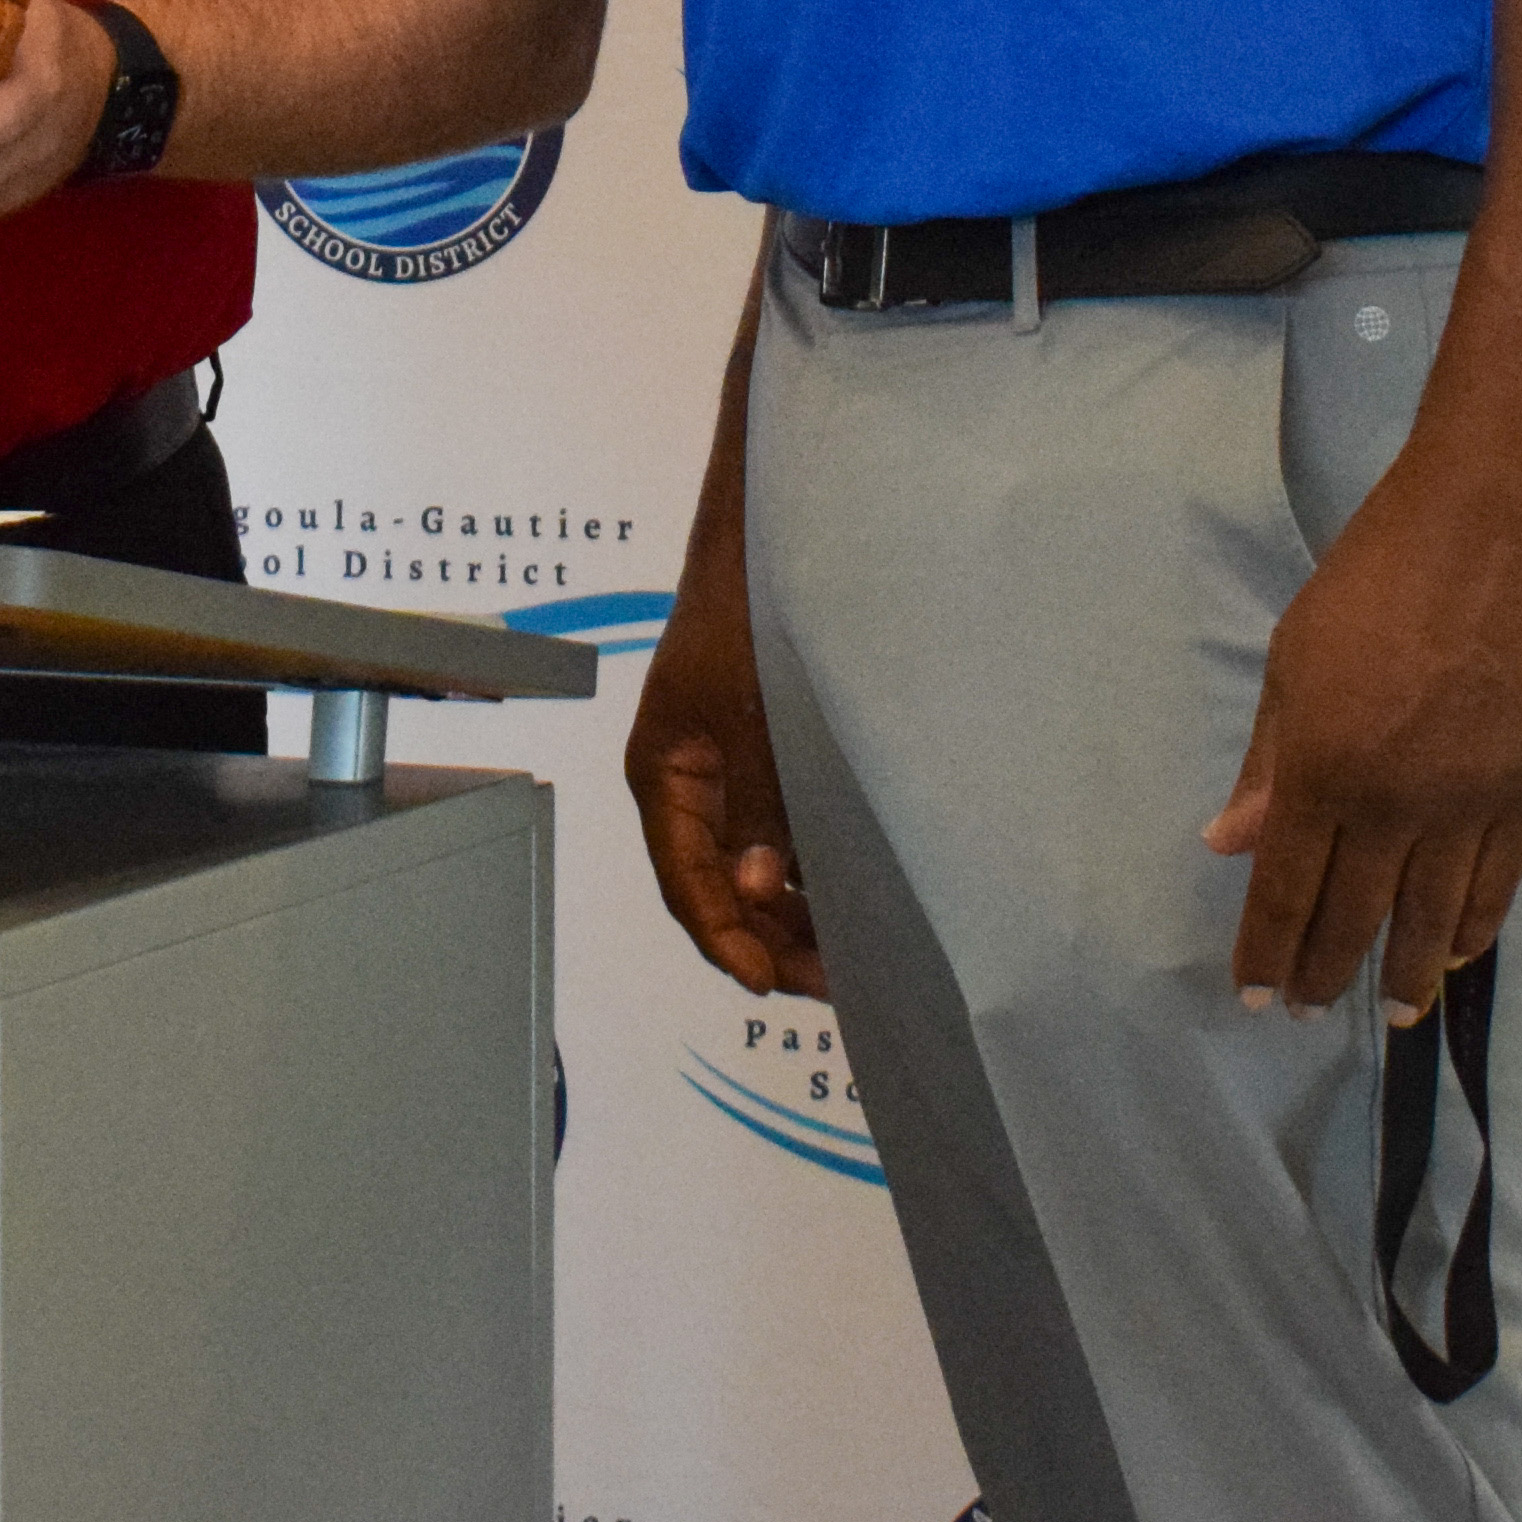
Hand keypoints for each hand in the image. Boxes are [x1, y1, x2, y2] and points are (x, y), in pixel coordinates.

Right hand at [625, 556, 828, 999]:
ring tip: (852, 955)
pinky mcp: (774, 761)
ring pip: (757, 868)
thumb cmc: (746, 610)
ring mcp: (734, 775)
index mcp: (663, 773)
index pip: (685, 880)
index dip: (723, 937)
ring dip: (797, 912)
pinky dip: (815, 869)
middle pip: (721, 886)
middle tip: (831, 983)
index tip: (766, 979)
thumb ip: (758, 801)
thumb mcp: (749, 712)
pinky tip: (858, 897)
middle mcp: (693, 785)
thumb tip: (757, 886)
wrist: (777, 537)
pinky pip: (786, 833)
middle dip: (770, 938)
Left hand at [1204, 462, 1521, 1025]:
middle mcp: (1394, 802)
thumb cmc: (1369, 584)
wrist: (1487, 535)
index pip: (1286, 889)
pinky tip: (1452, 953)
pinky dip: (1472, 928)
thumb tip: (1230, 843)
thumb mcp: (1291, 662)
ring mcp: (1467, 802)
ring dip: (1404, 976)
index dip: (1268, 952)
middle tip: (1310, 1010)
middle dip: (1325, 974)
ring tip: (1389, 1013)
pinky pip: (1497, 883)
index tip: (1256, 995)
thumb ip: (1267, 764)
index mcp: (1322, 768)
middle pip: (1354, 917)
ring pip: (1430, 919)